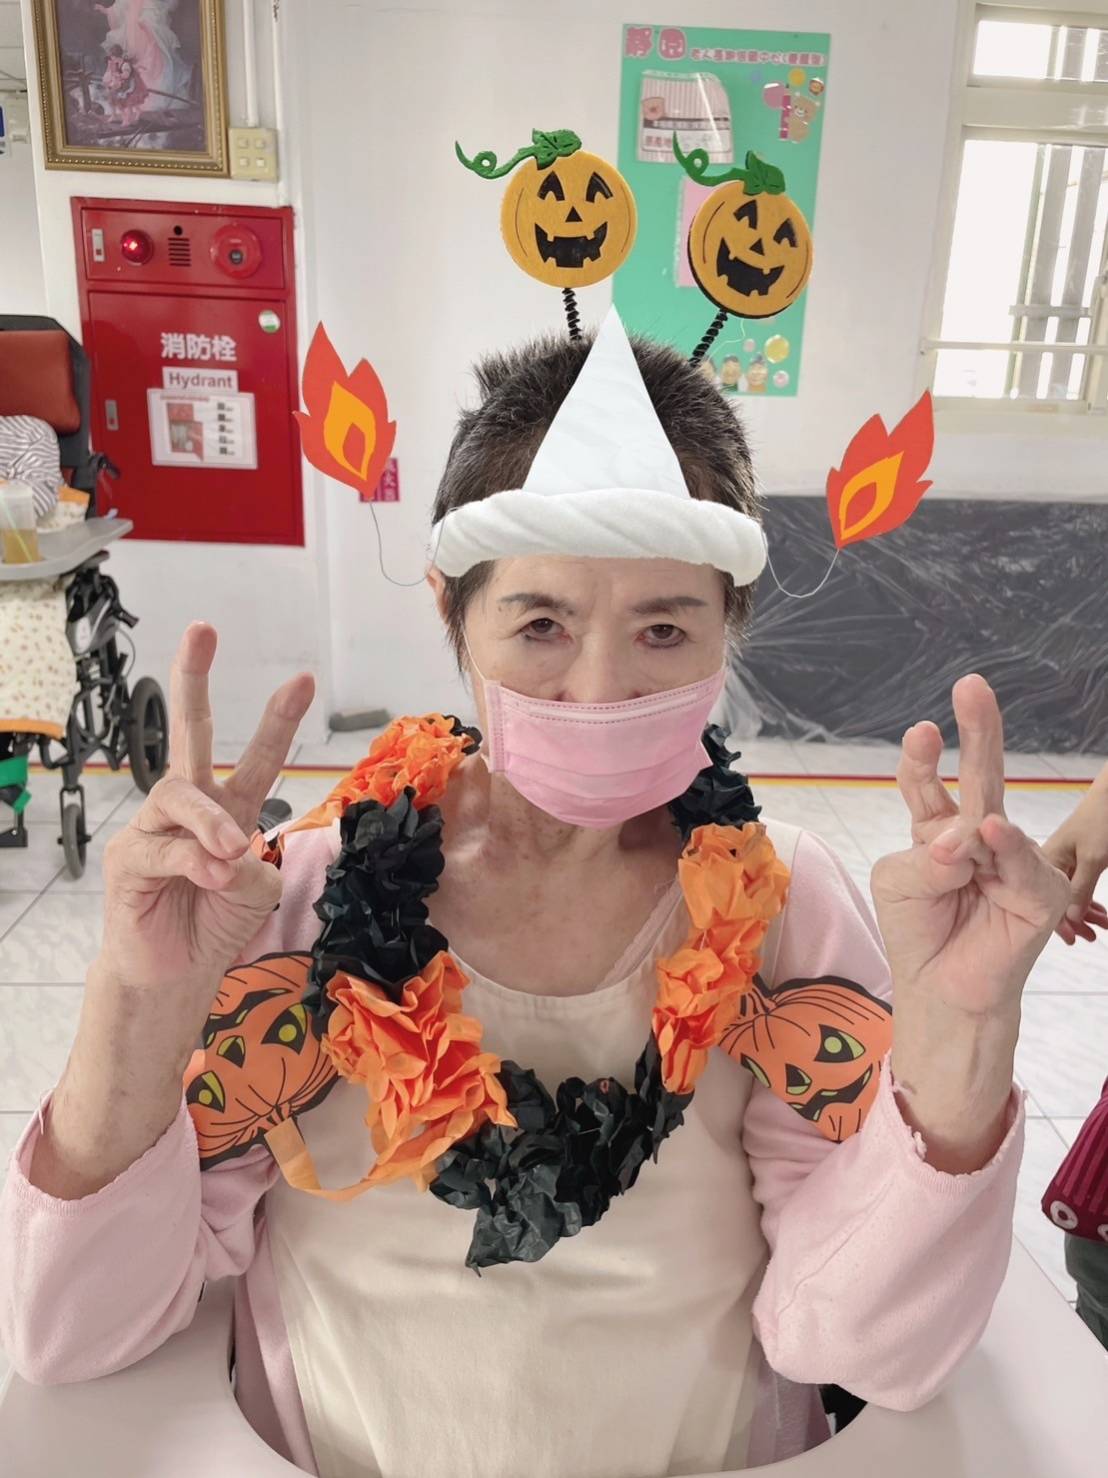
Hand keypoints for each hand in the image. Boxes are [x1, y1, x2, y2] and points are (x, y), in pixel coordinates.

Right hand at [100, 623, 313, 1003]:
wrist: (175, 975)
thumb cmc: (214, 924)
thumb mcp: (255, 891)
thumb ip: (254, 866)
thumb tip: (229, 853)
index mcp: (229, 810)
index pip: (257, 757)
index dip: (279, 720)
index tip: (304, 679)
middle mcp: (190, 809)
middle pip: (189, 733)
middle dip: (194, 678)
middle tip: (203, 629)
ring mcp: (154, 827)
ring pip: (181, 795)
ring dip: (211, 823)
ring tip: (230, 853)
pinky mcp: (128, 857)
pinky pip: (163, 846)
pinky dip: (192, 862)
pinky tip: (209, 877)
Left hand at [871, 674, 1069, 1016]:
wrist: (942, 990)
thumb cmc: (917, 933)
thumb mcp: (899, 883)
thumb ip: (925, 855)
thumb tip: (967, 837)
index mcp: (937, 828)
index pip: (927, 783)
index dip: (923, 758)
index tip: (922, 731)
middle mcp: (976, 836)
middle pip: (980, 776)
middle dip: (979, 729)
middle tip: (972, 685)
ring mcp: (1011, 859)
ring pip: (990, 820)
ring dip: (965, 836)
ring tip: (952, 864)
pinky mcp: (1039, 891)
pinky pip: (1020, 860)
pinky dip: (1004, 847)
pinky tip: (992, 834)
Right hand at [1041, 768, 1107, 944]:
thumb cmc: (1100, 820)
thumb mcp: (1092, 858)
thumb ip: (1080, 890)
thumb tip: (1069, 920)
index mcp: (1045, 861)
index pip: (1043, 900)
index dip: (1057, 922)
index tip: (1071, 939)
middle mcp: (1050, 864)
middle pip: (1056, 901)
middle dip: (1074, 921)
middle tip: (1091, 938)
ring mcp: (1065, 863)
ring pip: (1071, 897)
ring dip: (1086, 913)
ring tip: (1103, 928)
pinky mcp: (1078, 862)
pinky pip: (1080, 888)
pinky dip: (1091, 901)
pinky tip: (1101, 914)